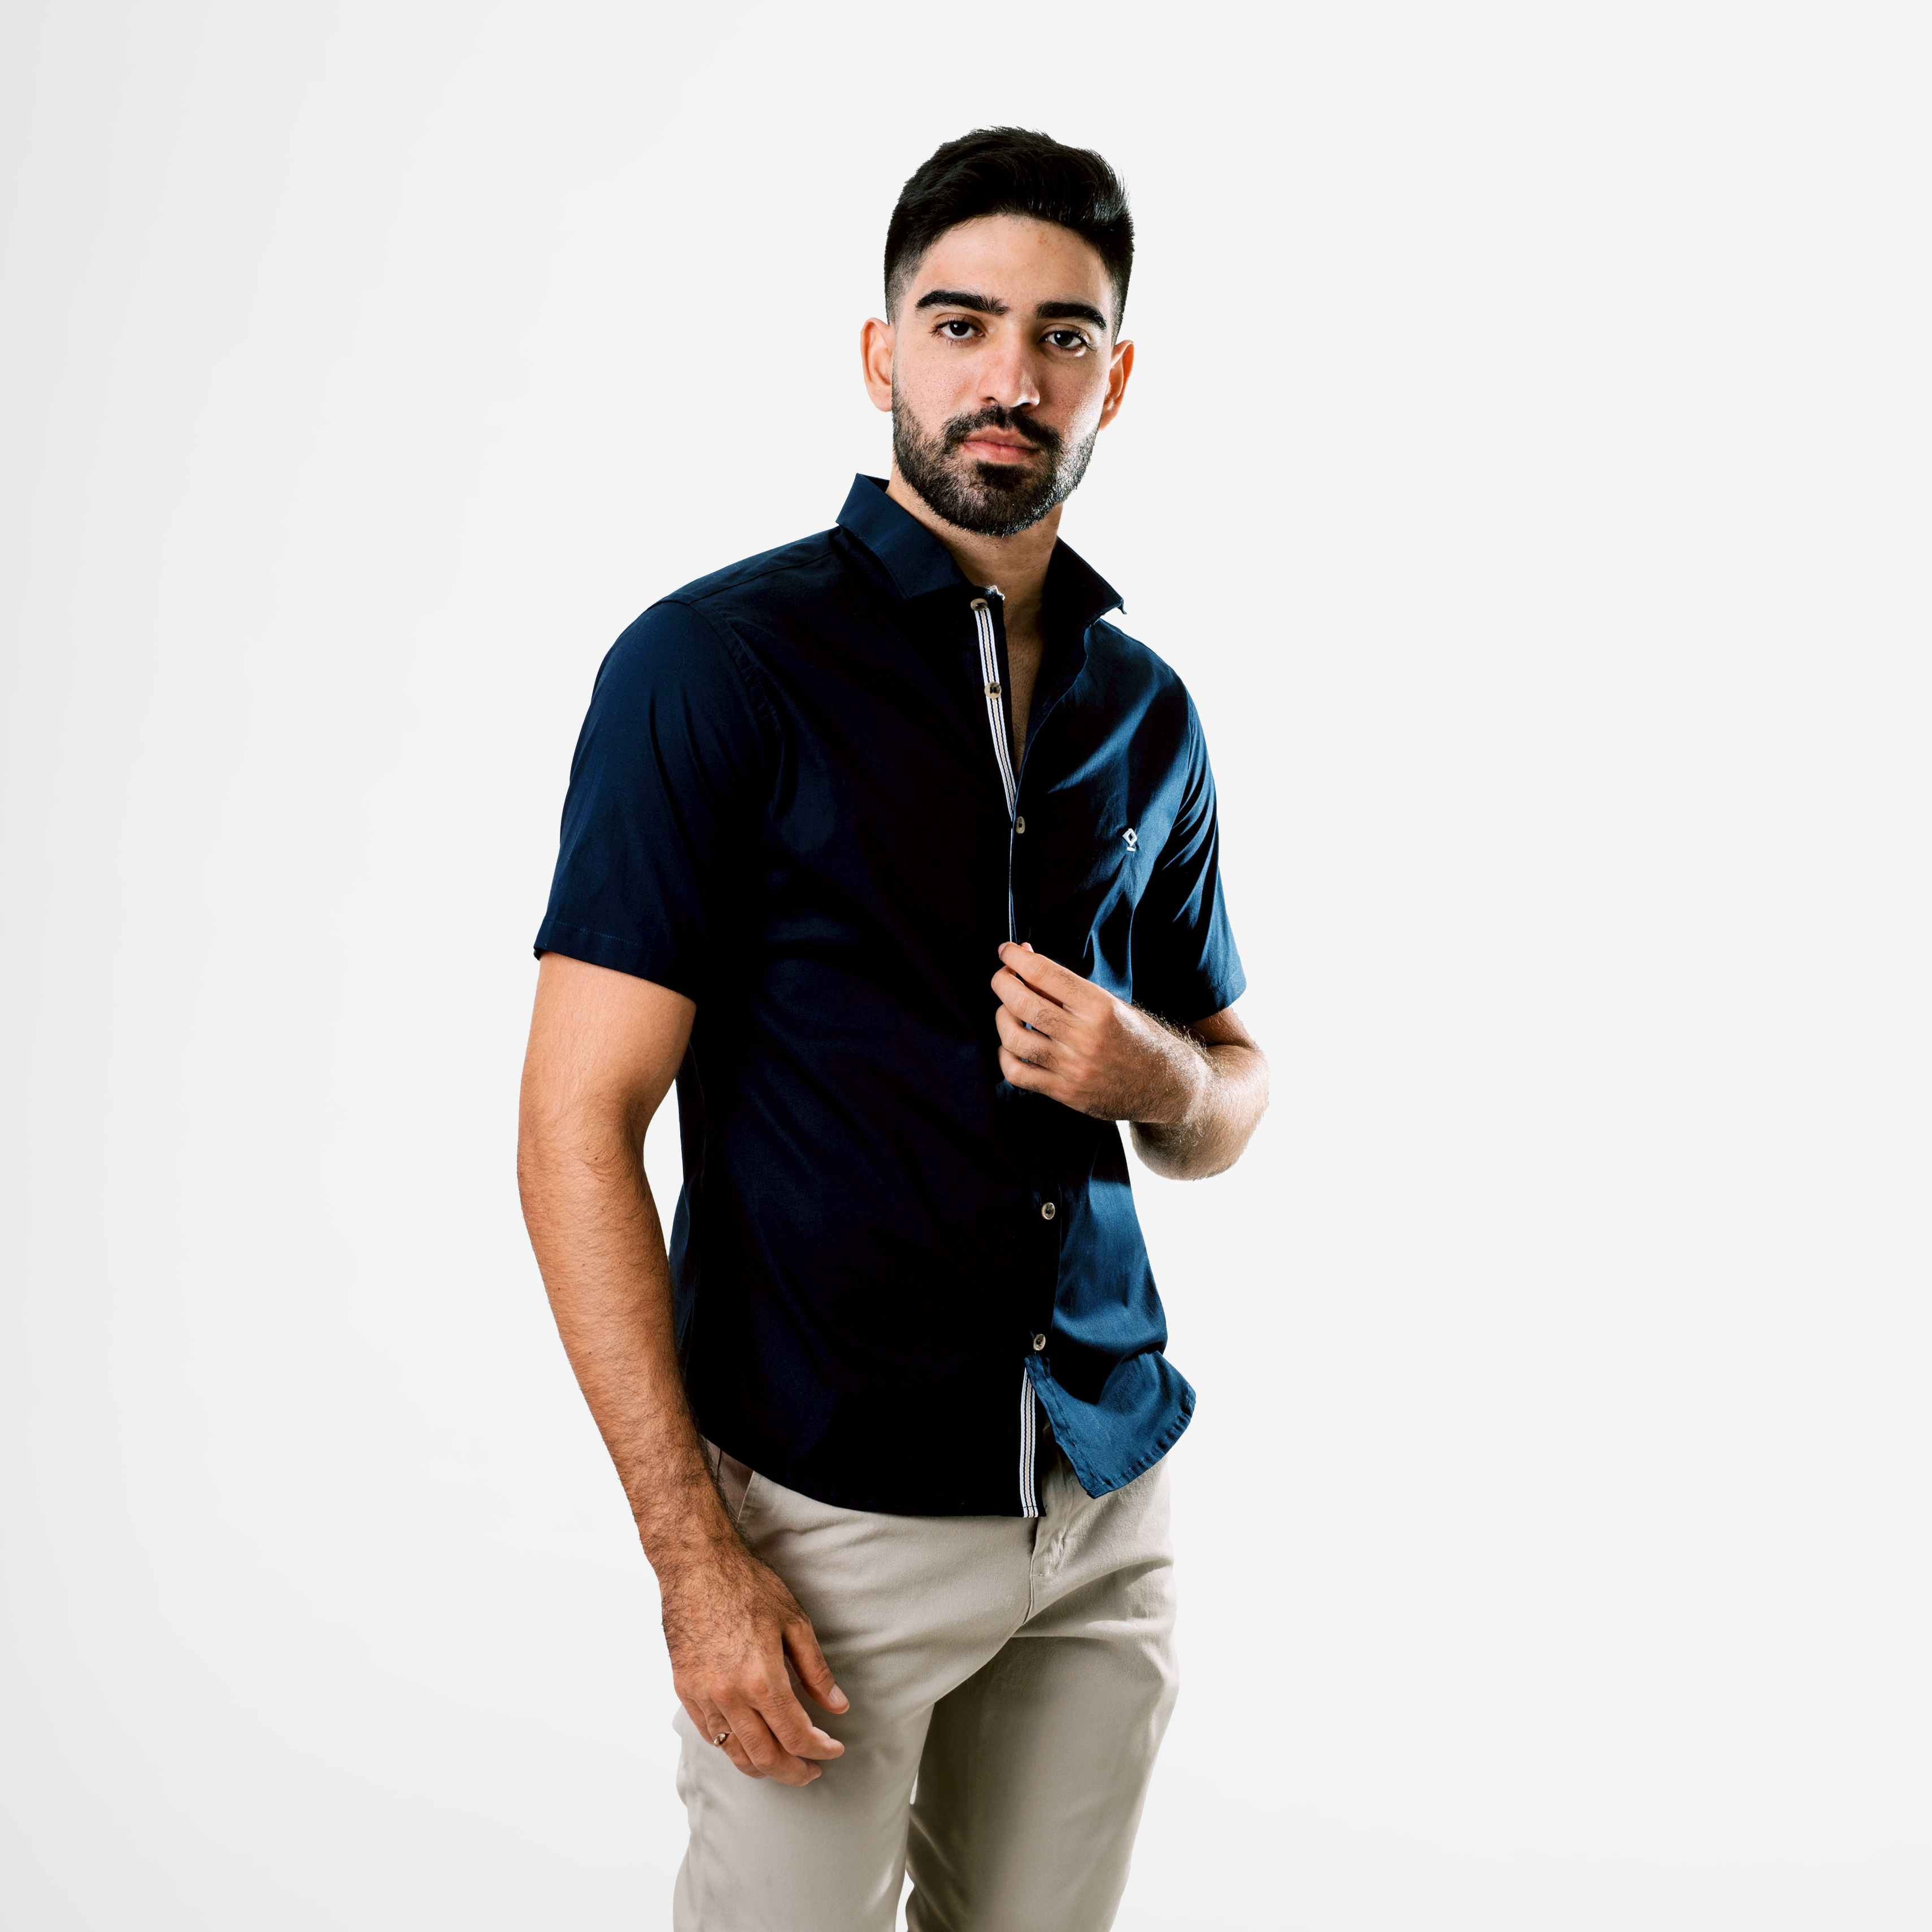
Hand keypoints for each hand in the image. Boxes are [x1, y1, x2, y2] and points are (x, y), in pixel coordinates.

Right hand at [661, 1537, 848, 1785]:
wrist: (696, 1565)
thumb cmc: (747, 1586)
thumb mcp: (794, 1621)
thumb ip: (815, 1670)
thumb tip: (837, 1706)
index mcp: (761, 1679)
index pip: (796, 1736)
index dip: (820, 1750)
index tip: (834, 1749)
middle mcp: (729, 1697)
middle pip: (766, 1757)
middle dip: (794, 1771)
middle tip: (812, 1770)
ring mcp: (703, 1697)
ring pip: (735, 1753)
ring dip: (763, 1767)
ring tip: (784, 1763)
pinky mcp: (684, 1690)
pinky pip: (711, 1735)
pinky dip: (733, 1747)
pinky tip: (749, 1741)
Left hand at [990, 942, 1206, 1124]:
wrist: (1166, 1085)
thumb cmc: (1138, 1038)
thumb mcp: (1112, 1004)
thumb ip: (1069, 988)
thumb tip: (1026, 962)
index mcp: (1100, 1008)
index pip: (1046, 974)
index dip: (1017, 958)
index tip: (1008, 950)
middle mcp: (1085, 1037)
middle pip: (1023, 1004)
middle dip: (1002, 982)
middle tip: (1002, 975)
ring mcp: (1073, 1068)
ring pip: (1014, 1038)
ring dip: (1002, 1017)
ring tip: (1008, 1010)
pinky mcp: (1066, 1093)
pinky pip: (1018, 1074)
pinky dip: (1005, 1056)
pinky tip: (1011, 1046)